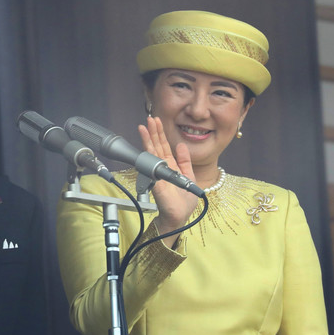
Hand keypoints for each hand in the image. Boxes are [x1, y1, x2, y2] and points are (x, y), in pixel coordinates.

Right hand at [137, 117, 197, 242]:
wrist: (178, 216)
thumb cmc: (183, 202)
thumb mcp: (189, 177)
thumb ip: (185, 162)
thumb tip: (181, 146)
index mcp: (170, 166)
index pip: (164, 147)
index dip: (160, 135)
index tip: (157, 122)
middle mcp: (162, 168)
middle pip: (156, 146)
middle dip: (153, 132)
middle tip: (150, 118)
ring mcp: (157, 173)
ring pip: (152, 152)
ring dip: (148, 139)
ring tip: (144, 126)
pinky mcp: (156, 180)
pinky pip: (152, 165)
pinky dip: (149, 154)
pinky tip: (146, 143)